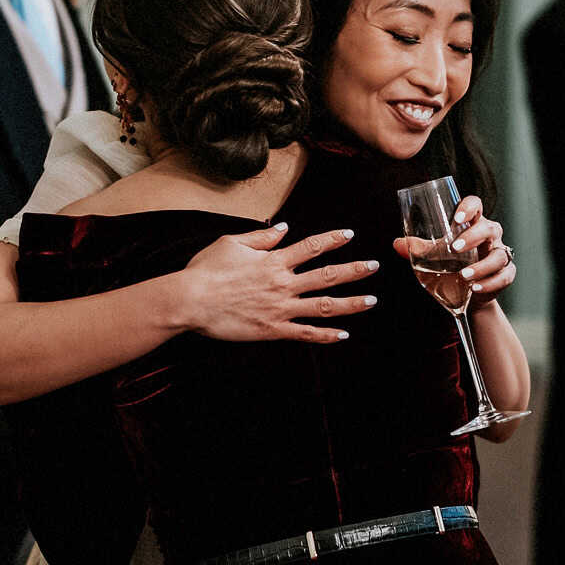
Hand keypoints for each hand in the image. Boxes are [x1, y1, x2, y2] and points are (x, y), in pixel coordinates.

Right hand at [181, 223, 379, 344]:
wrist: (190, 300)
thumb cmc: (206, 270)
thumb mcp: (232, 243)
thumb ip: (261, 237)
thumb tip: (284, 228)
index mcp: (274, 260)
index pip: (311, 247)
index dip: (332, 240)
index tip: (349, 235)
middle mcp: (283, 283)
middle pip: (327, 275)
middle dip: (354, 270)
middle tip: (374, 266)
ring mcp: (280, 308)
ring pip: (323, 306)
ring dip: (350, 304)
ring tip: (371, 301)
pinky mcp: (272, 330)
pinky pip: (305, 334)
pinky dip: (325, 335)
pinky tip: (343, 335)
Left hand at [390, 193, 516, 306]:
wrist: (463, 296)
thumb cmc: (448, 268)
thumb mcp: (431, 258)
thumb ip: (417, 249)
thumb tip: (398, 243)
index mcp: (472, 224)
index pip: (475, 205)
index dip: (469, 207)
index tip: (456, 217)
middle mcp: (489, 236)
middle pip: (489, 228)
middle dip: (473, 237)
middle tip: (455, 248)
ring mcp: (500, 254)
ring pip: (499, 255)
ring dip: (482, 266)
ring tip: (464, 276)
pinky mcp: (506, 274)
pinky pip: (504, 276)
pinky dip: (490, 283)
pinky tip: (475, 288)